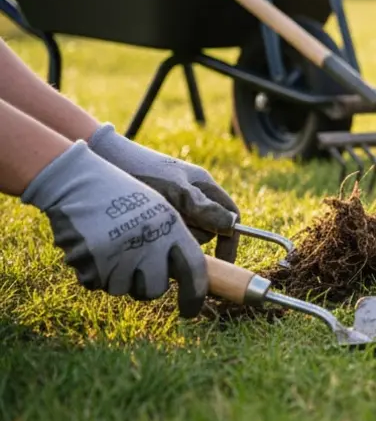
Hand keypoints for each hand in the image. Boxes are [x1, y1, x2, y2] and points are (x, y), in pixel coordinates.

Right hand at [20, 140, 209, 317]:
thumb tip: (199, 276)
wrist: (77, 183)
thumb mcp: (161, 208)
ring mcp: (117, 256)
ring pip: (125, 290)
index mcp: (171, 227)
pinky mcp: (89, 265)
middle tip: (139, 265)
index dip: (195, 296)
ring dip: (120, 278)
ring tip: (114, 248)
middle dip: (149, 284)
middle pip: (155, 289)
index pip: (194, 270)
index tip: (191, 310)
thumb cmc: (124, 196)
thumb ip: (179, 240)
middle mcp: (147, 244)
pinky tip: (96, 250)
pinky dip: (97, 273)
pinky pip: (99, 285)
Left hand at [87, 123, 239, 262]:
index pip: (230, 217)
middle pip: (207, 230)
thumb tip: (231, 226)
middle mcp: (192, 197)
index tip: (222, 263)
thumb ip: (202, 207)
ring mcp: (173, 205)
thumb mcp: (174, 189)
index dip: (229, 239)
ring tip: (150, 229)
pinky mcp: (154, 214)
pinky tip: (141, 233)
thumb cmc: (139, 169)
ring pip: (185, 234)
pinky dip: (156, 237)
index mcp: (204, 187)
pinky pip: (165, 233)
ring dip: (171, 238)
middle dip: (192, 237)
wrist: (100, 157)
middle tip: (170, 232)